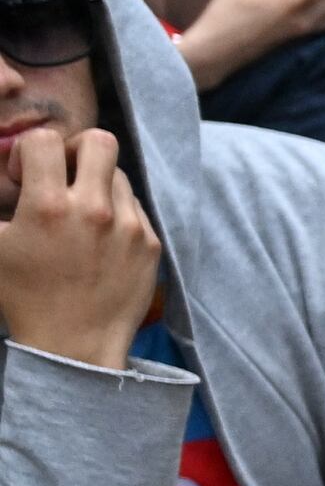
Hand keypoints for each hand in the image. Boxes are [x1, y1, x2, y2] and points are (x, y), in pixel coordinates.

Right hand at [0, 124, 165, 370]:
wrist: (74, 345)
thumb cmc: (24, 296)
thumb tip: (13, 182)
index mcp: (48, 207)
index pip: (45, 140)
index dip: (29, 152)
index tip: (25, 177)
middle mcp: (94, 211)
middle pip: (99, 141)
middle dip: (75, 151)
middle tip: (62, 176)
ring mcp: (128, 227)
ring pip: (118, 176)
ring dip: (96, 184)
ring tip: (79, 214)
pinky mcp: (150, 244)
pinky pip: (135, 208)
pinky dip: (116, 213)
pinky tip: (99, 239)